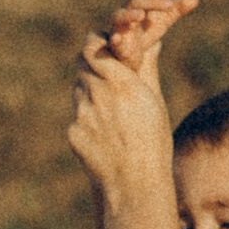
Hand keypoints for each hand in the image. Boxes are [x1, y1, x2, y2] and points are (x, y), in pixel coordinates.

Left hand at [67, 18, 178, 198]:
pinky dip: (87, 118)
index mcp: (121, 83)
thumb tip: (153, 43)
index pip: (93, 47)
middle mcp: (98, 94)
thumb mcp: (155, 103)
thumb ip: (146, 69)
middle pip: (82, 64)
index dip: (95, 43)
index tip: (102, 46)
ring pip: (79, 90)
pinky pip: (77, 116)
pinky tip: (104, 135)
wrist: (135, 185)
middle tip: (104, 73)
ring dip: (90, 92)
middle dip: (92, 65)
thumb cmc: (153, 143)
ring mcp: (82, 114)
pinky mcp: (73, 132)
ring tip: (111, 112)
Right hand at [105, 0, 199, 71]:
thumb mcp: (162, 21)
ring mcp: (119, 28)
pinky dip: (114, 39)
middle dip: (152, 1)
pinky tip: (116, 39)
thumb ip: (176, 10)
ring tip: (141, 15)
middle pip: (135, 0)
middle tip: (170, 6)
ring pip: (119, 16)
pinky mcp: (116, 45)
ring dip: (129, 14)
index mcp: (137, 5)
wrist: (129, 57)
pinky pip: (112, 41)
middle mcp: (126, 13)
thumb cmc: (143, 33)